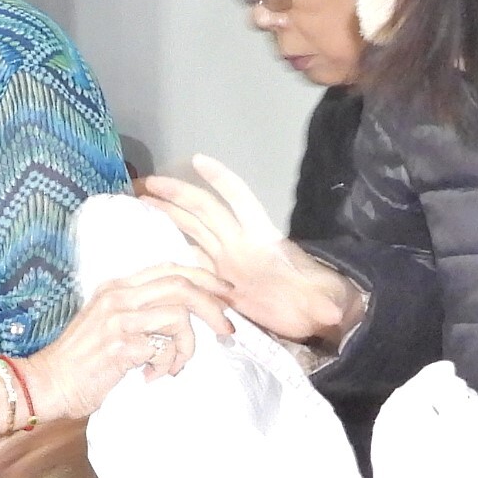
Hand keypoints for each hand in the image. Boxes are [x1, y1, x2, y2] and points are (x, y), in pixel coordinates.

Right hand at [24, 264, 227, 418]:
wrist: (47, 383)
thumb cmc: (82, 360)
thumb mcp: (109, 323)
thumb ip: (139, 311)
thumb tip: (183, 314)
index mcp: (117, 286)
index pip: (171, 268)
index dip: (205, 278)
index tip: (226, 294)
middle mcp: (118, 296)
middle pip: (182, 285)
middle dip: (214, 307)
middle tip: (227, 330)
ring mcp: (118, 319)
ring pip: (178, 317)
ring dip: (187, 347)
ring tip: (174, 366)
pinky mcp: (120, 345)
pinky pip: (164, 350)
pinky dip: (166, 366)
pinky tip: (149, 377)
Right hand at [139, 158, 361, 345]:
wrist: (315, 317)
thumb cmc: (319, 305)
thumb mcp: (324, 303)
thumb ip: (327, 306)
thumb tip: (335, 315)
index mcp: (263, 241)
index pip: (240, 201)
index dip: (221, 180)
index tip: (197, 160)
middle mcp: (242, 244)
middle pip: (205, 211)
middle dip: (178, 193)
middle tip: (145, 184)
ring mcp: (230, 261)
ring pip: (195, 229)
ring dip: (170, 214)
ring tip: (142, 202)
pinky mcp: (222, 281)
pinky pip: (194, 258)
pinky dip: (175, 249)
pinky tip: (154, 244)